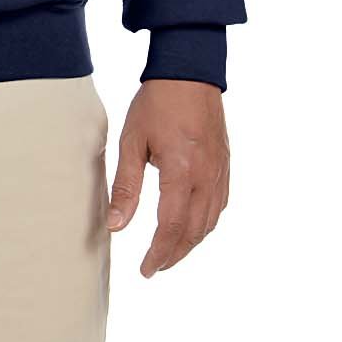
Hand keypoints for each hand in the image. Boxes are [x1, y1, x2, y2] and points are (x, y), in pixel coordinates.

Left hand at [105, 78, 229, 276]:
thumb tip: (116, 226)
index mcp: (181, 171)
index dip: (159, 253)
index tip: (145, 269)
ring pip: (209, 222)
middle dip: (174, 254)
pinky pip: (219, 205)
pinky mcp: (225, 165)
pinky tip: (192, 226)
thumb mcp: (132, 140)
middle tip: (154, 267)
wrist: (189, 72)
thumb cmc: (157, 103)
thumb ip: (126, 186)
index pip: (172, 227)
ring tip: (170, 252)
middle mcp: (206, 177)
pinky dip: (206, 224)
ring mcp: (220, 172)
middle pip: (193, 231)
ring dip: (190, 242)